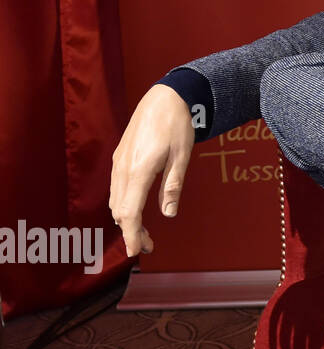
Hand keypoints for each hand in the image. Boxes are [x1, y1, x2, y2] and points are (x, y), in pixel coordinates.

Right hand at [108, 85, 196, 256]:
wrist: (165, 97)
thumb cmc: (177, 125)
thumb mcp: (182, 156)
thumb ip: (173, 186)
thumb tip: (168, 214)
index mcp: (138, 170)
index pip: (129, 213)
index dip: (132, 235)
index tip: (136, 252)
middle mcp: (123, 168)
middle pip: (120, 210)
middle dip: (132, 231)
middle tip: (149, 245)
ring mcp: (119, 162)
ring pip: (115, 200)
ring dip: (127, 219)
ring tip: (145, 231)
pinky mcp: (120, 157)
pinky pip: (116, 187)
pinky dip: (123, 204)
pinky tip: (136, 208)